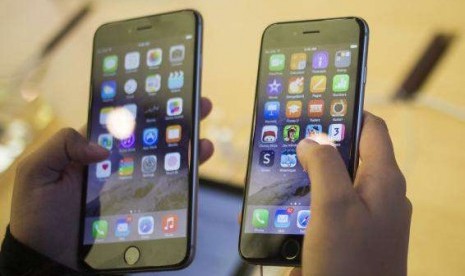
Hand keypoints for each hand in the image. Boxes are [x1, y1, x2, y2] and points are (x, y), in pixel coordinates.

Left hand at [9, 97, 213, 269]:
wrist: (50, 259)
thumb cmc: (38, 216)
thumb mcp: (36, 172)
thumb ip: (62, 145)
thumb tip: (102, 147)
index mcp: (93, 151)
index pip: (124, 122)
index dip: (146, 105)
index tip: (166, 92)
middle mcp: (117, 165)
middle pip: (151, 138)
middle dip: (176, 120)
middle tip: (199, 105)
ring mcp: (131, 186)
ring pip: (164, 161)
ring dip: (187, 148)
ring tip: (202, 140)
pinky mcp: (142, 207)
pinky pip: (166, 190)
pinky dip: (184, 179)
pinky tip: (195, 168)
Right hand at [293, 112, 411, 275]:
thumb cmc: (350, 265)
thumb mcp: (333, 206)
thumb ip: (324, 165)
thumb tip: (313, 140)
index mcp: (384, 180)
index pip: (371, 128)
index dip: (346, 111)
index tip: (319, 103)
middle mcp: (379, 194)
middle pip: (349, 154)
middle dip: (319, 146)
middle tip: (291, 138)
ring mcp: (366, 216)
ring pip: (335, 181)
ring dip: (308, 175)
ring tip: (280, 170)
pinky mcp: (350, 234)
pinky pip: (328, 206)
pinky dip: (307, 200)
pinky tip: (283, 205)